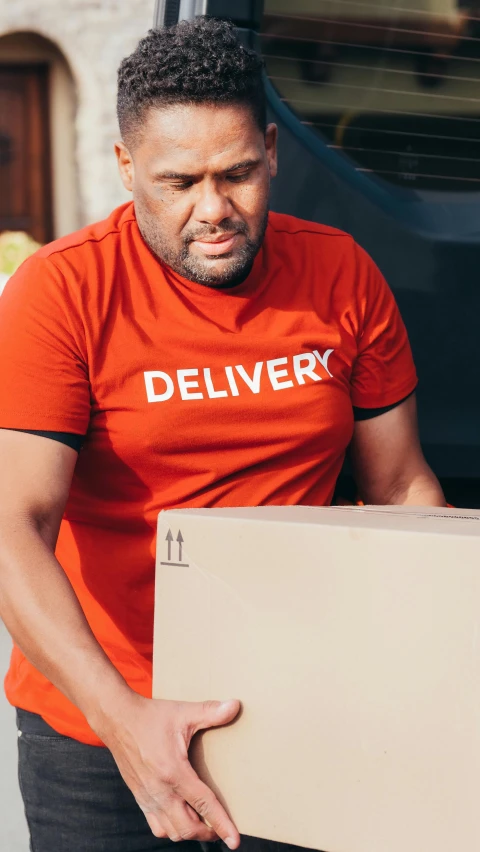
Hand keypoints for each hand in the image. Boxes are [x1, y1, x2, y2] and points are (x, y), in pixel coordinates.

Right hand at [96, 692, 240, 846]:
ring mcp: (147, 796)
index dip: (221, 824)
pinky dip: (171, 829)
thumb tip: (235, 705)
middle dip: (208, 833)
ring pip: (171, 831)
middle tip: (222, 829)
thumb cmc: (151, 716)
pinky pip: (156, 825)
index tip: (234, 841)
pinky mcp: (139, 797)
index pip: (203, 805)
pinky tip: (180, 819)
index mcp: (174, 772)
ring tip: (204, 825)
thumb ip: (211, 711)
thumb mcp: (183, 712)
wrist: (117, 719)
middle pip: (188, 828)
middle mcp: (160, 790)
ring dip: (190, 832)